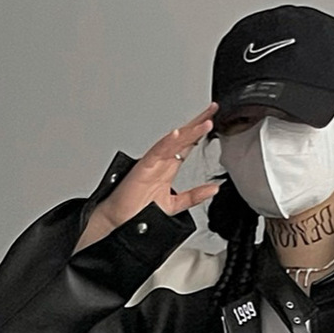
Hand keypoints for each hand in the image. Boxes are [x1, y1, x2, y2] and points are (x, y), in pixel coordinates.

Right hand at [96, 103, 220, 229]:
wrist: (120, 223)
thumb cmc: (139, 212)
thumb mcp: (175, 205)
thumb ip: (194, 196)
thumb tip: (213, 189)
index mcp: (168, 167)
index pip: (188, 144)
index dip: (200, 132)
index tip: (213, 120)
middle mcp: (162, 161)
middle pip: (183, 138)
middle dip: (198, 123)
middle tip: (213, 109)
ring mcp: (152, 163)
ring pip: (173, 142)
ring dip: (189, 132)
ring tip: (205, 123)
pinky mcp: (143, 167)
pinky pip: (157, 152)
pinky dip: (167, 142)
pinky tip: (177, 134)